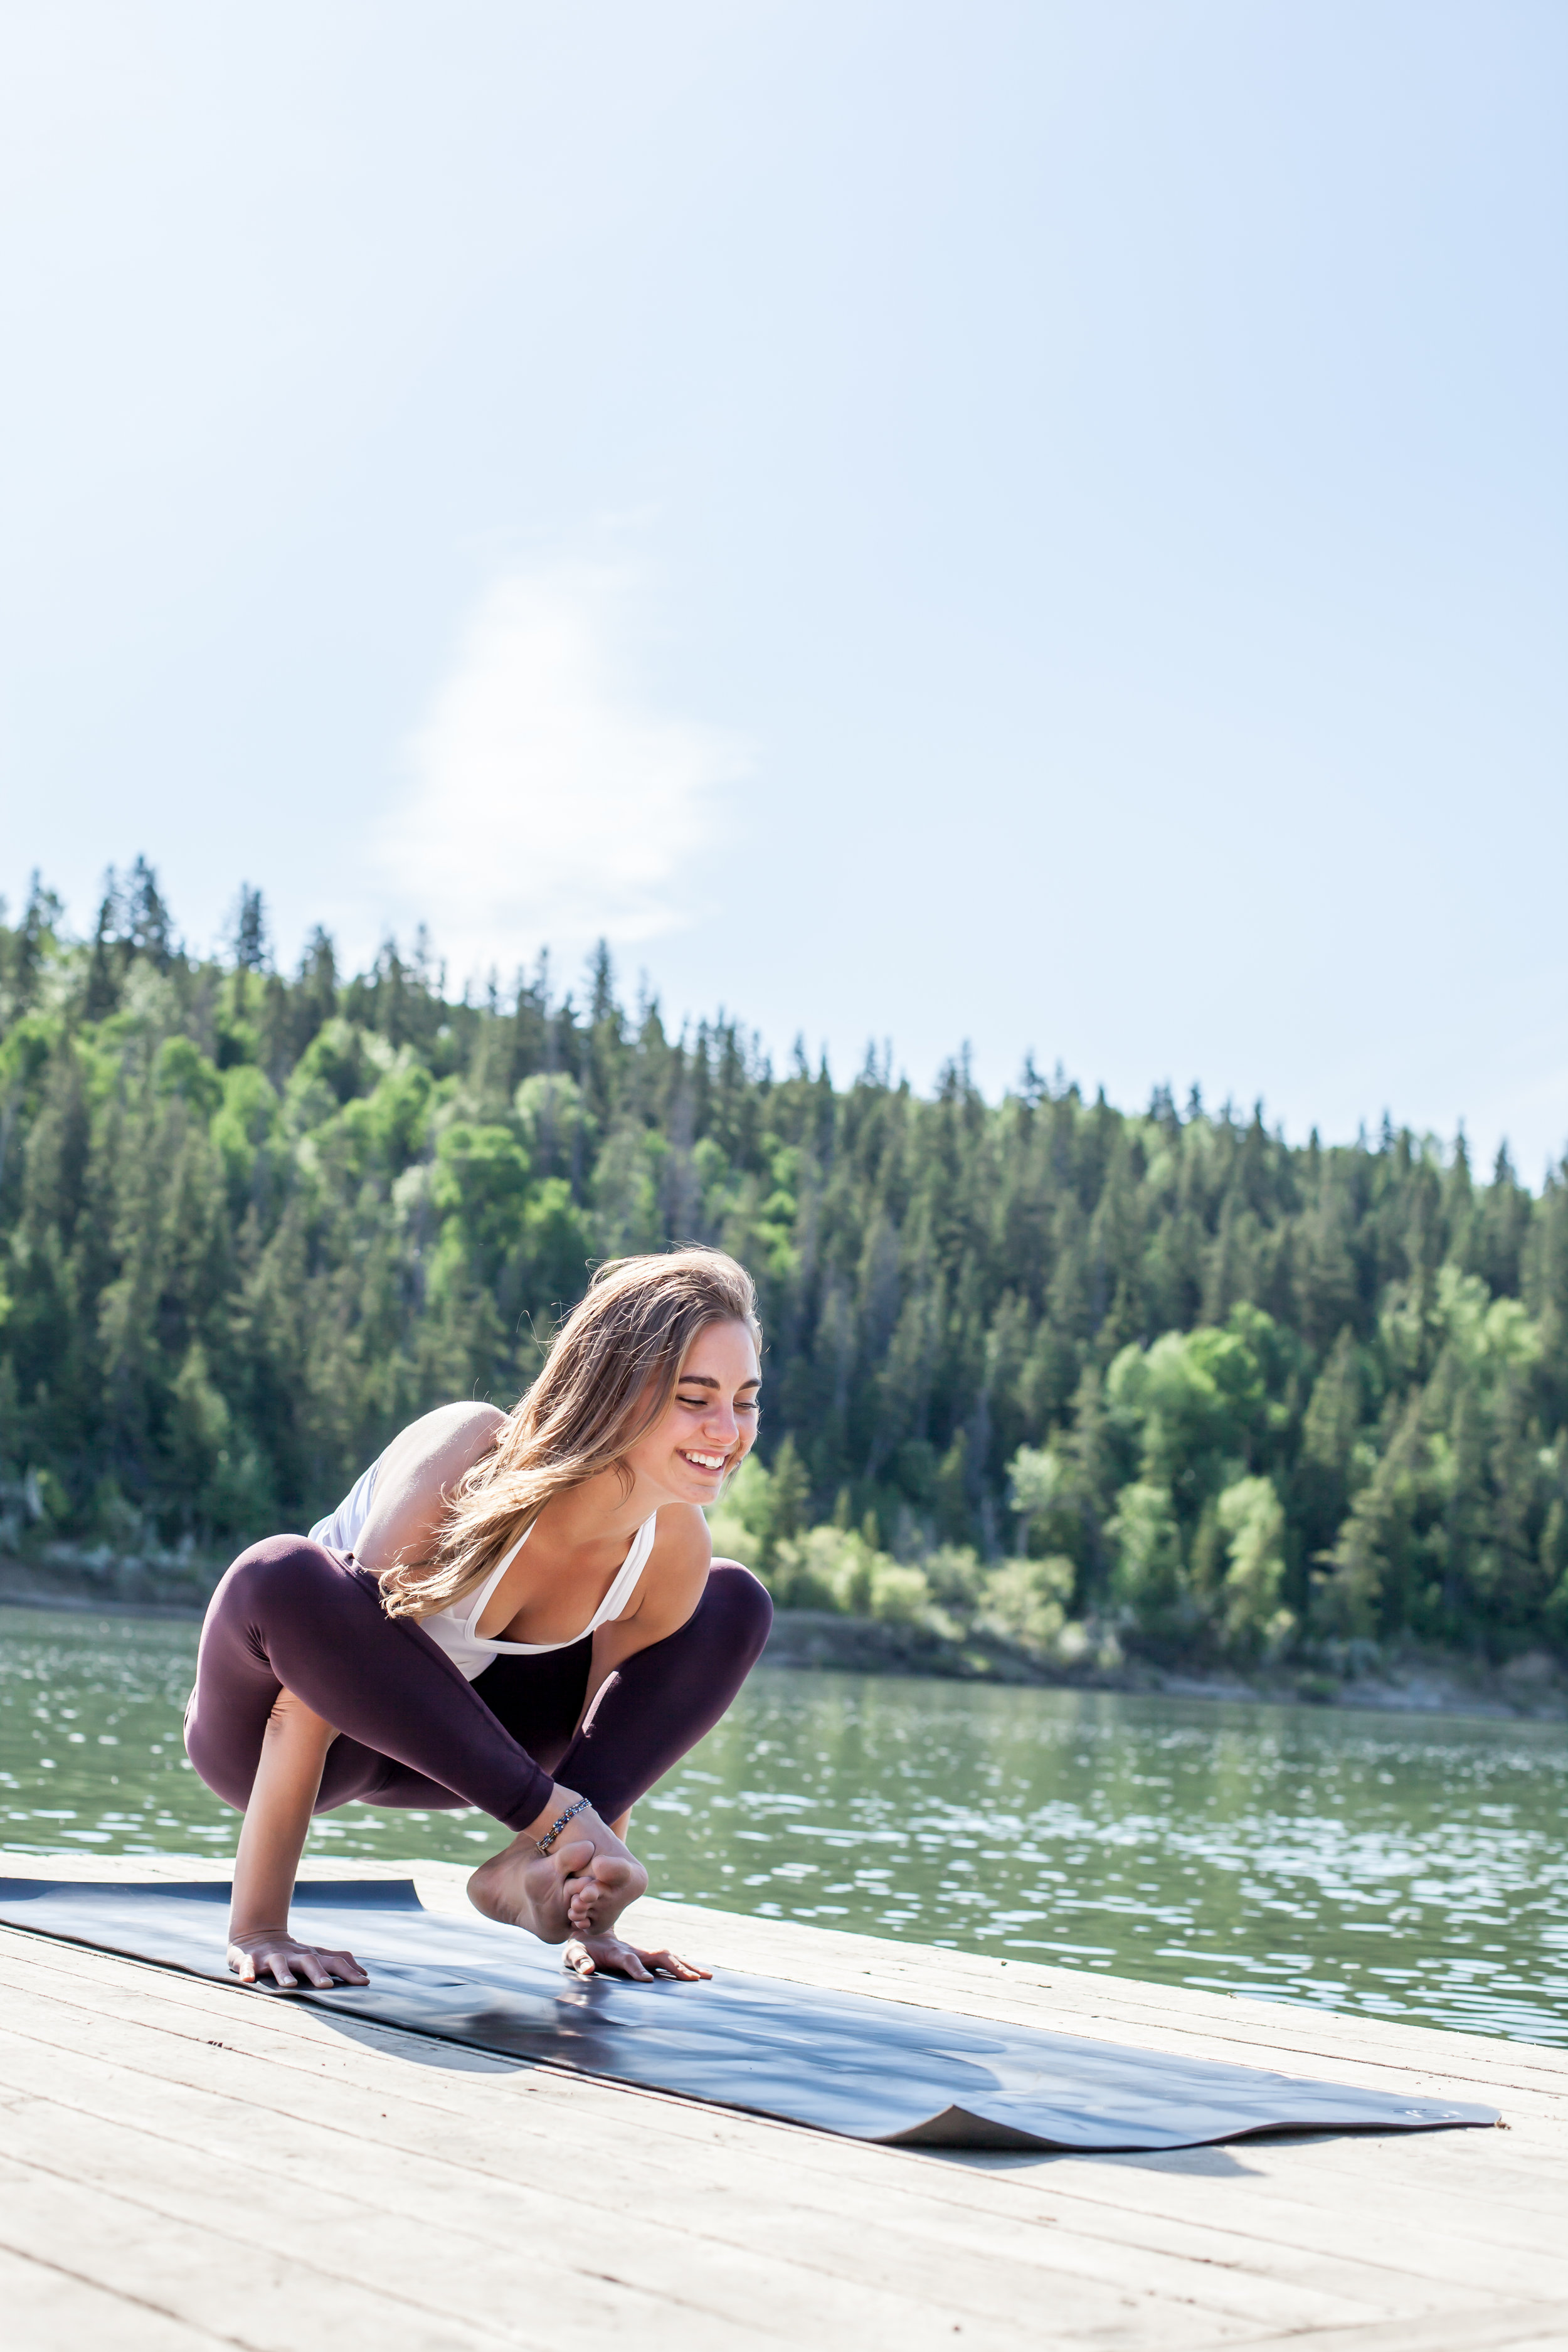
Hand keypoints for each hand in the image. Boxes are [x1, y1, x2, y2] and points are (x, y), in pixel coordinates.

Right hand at [227, 1931, 368, 1990]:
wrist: (256, 1934)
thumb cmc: (291, 1952)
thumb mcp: (315, 1955)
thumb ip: (337, 1963)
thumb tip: (365, 1974)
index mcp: (309, 1956)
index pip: (333, 1962)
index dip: (348, 1971)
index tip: (364, 1982)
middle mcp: (293, 1955)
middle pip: (308, 1961)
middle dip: (318, 1973)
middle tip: (327, 1987)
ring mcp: (271, 1956)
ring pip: (279, 1963)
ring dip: (284, 1973)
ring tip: (290, 1985)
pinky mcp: (249, 1959)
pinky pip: (246, 1964)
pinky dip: (247, 1971)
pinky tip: (248, 1980)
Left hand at [564, 1933, 711, 1982]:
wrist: (588, 1930)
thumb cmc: (579, 1947)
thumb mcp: (573, 1955)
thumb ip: (579, 1961)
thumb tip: (587, 1970)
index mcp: (616, 1952)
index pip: (629, 1960)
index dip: (637, 1970)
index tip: (647, 1981)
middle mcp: (634, 1950)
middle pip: (659, 1957)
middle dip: (676, 1968)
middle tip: (694, 1980)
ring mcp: (642, 1953)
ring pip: (669, 1957)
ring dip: (687, 1966)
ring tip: (708, 1975)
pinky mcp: (646, 1957)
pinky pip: (669, 1960)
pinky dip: (685, 1966)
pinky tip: (700, 1973)